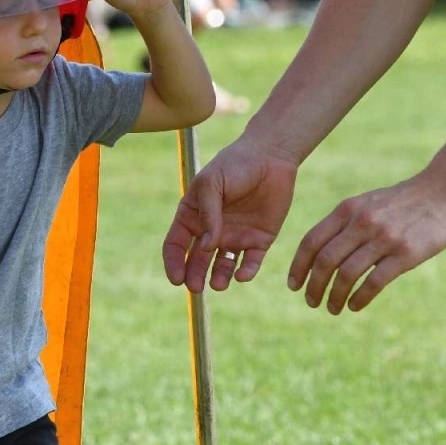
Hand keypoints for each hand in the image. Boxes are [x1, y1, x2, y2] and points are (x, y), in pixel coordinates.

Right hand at [164, 137, 297, 291]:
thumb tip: (205, 246)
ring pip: (223, 266)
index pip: (176, 244)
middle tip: (196, 287)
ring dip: (219, 278)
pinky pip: (251, 262)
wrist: (271, 156)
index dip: (174, 262)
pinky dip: (246, 272)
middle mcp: (212, 230)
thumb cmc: (235, 164)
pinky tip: (242, 275)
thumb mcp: (212, 183)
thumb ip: (208, 213)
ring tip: (219, 284)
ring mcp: (235, 237)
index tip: (177, 279)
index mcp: (193, 215)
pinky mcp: (259, 240)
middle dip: (194, 276)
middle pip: (197, 261)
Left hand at [288, 171, 445, 313]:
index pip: (311, 241)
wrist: (442, 191)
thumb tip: (319, 254)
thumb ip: (343, 224)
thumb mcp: (366, 204)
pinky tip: (355, 305)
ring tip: (333, 308)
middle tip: (311, 302)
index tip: (293, 286)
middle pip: (325, 261)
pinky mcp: (405, 254)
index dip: (298, 267)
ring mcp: (384, 238)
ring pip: (347, 274)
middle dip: (314, 286)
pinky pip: (374, 282)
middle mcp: (361, 223)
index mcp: (347, 210)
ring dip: (335, 296)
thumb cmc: (400, 202)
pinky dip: (360, 298)